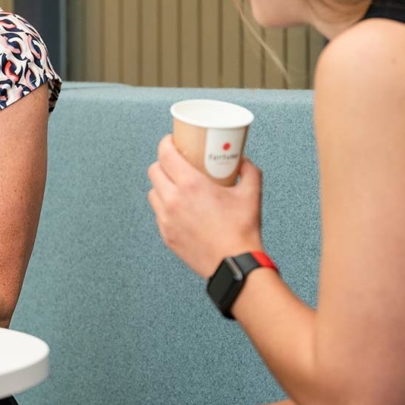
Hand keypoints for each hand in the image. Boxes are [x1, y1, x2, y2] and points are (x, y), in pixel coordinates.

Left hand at [147, 136, 263, 279]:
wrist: (234, 264)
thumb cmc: (241, 231)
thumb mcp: (251, 194)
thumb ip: (249, 171)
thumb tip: (243, 161)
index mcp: (191, 185)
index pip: (165, 154)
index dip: (166, 143)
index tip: (172, 140)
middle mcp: (173, 200)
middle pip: (154, 171)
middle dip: (163, 163)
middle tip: (176, 162)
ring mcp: (166, 219)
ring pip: (153, 192)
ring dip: (161, 185)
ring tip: (176, 185)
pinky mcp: (166, 235)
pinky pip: (158, 213)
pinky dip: (165, 206)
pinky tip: (179, 207)